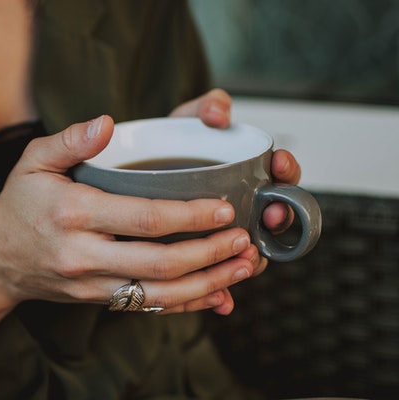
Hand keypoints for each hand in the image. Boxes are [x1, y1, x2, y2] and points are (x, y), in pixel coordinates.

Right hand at [0, 115, 263, 341]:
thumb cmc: (19, 205)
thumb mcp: (32, 161)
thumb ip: (71, 140)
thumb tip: (108, 122)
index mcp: (73, 213)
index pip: (144, 218)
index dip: (190, 215)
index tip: (225, 208)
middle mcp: (84, 255)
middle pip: (160, 262)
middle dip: (210, 253)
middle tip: (244, 240)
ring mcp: (91, 284)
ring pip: (159, 294)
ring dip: (207, 283)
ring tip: (242, 268)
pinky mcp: (97, 301)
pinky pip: (148, 308)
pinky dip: (186, 303)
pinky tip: (215, 292)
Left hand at [169, 89, 302, 282]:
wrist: (134, 176)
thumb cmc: (167, 146)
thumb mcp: (185, 121)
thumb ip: (205, 107)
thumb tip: (220, 113)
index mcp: (245, 173)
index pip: (280, 173)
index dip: (287, 171)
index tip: (281, 163)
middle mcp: (241, 205)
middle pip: (273, 215)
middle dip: (279, 214)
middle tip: (272, 213)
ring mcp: (223, 234)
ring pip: (251, 252)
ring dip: (256, 258)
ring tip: (250, 258)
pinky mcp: (201, 259)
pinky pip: (218, 278)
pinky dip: (221, 289)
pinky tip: (222, 299)